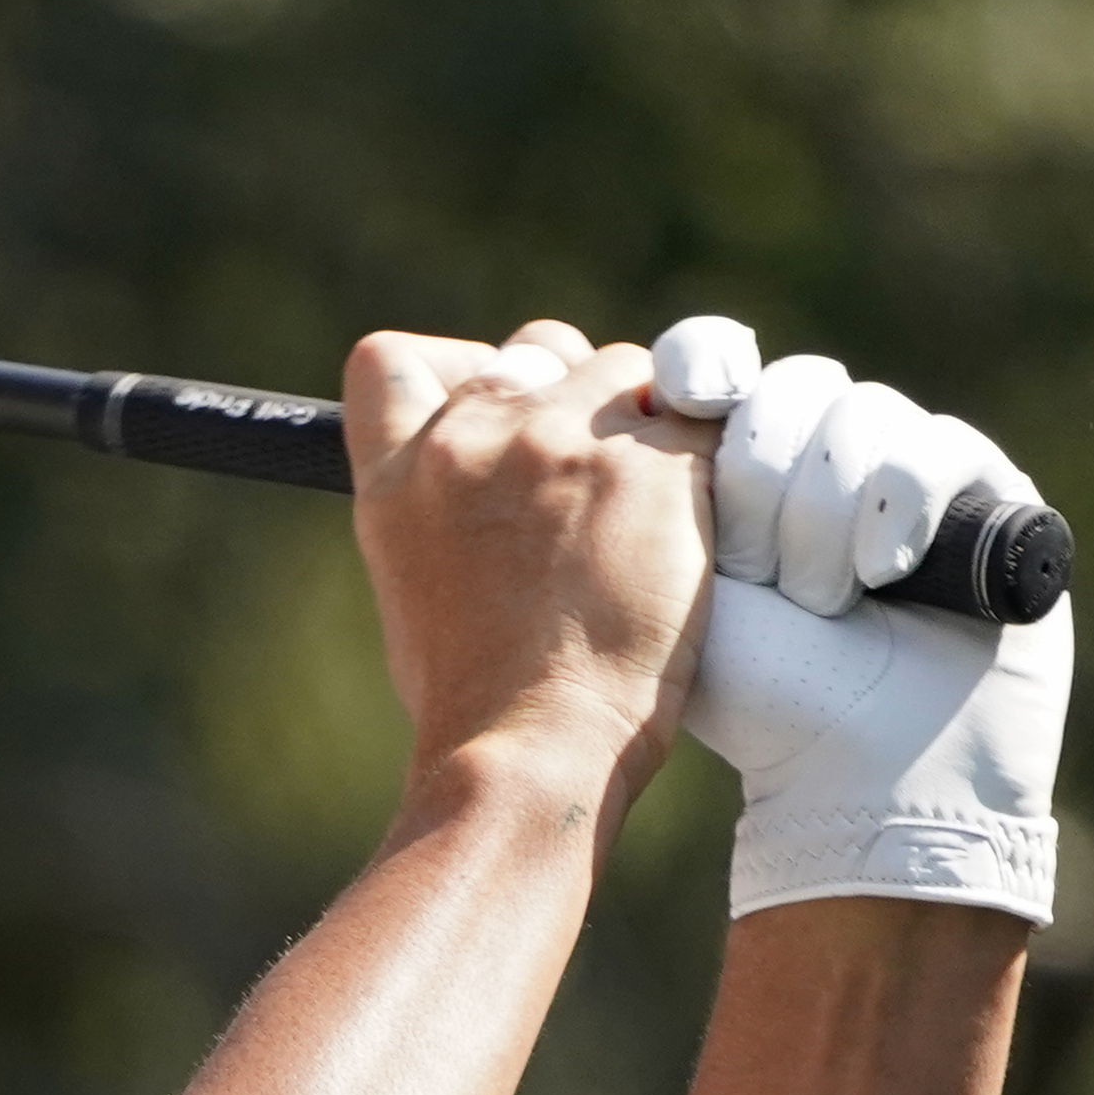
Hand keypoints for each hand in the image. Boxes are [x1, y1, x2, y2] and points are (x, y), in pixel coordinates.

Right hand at [341, 317, 714, 797]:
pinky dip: (703, 466)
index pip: (390, 362)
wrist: (533, 745)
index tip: (489, 408)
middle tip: (590, 478)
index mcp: (395, 476)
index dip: (452, 369)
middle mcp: (470, 437)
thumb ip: (444, 500)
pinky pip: (700, 420)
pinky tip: (687, 533)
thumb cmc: (477, 696)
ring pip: (627, 372)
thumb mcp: (414, 582)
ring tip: (641, 519)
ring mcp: (562, 439)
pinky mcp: (653, 458)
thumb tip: (496, 472)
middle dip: (570, 392)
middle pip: (535, 349)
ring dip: (642, 427)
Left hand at [640, 316, 1067, 922]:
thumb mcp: (664, 591)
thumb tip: (597, 391)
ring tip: (821, 603)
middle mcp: (820, 449)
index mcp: (732, 460)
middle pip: (788, 385)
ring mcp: (904, 463)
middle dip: (763, 480)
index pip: (714, 360)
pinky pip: (935, 447)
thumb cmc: (752, 694)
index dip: (702, 363)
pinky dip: (903, 505)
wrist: (856, 770)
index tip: (688, 395)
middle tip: (756, 571)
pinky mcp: (983, 488)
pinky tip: (884, 570)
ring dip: (824, 517)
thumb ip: (628, 497)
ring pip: (860, 415)